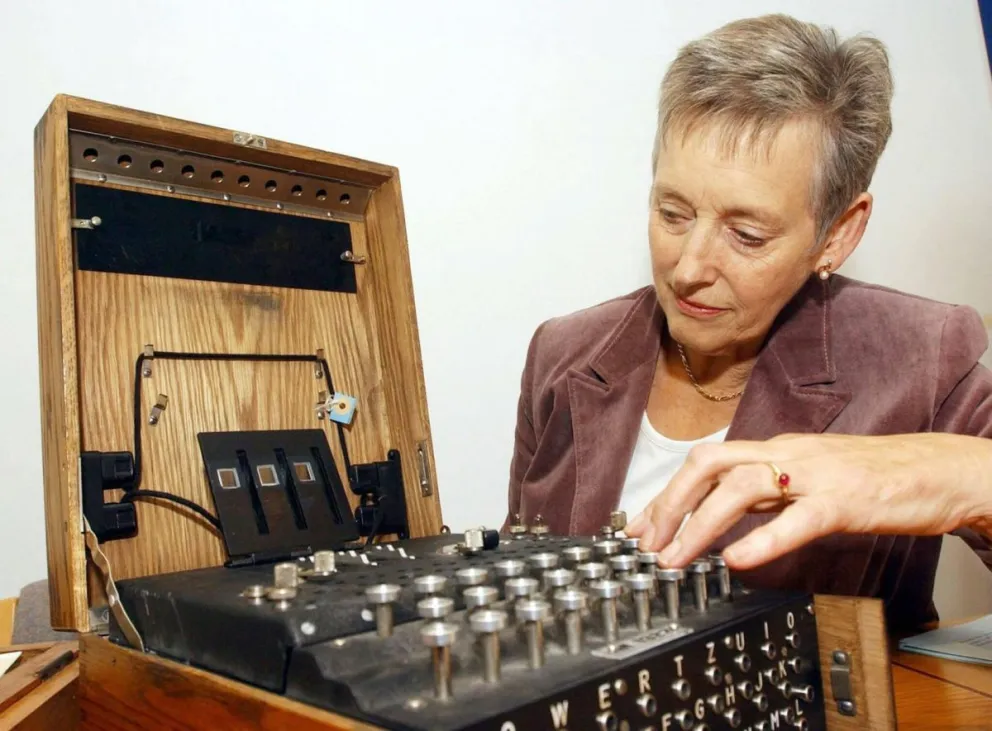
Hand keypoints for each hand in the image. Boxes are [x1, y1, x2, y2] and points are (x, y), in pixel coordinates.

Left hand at [624, 432, 991, 569]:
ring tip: (676, 559)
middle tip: (646, 544)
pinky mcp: (845, 501)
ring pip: (742, 487)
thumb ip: (764, 495)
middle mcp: (786, 456)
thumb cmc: (872, 477)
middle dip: (669, 504)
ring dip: (700, 525)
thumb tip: (718, 519)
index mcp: (775, 451)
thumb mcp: (806, 480)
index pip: (705, 464)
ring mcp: (815, 475)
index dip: (666, 494)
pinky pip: (798, 519)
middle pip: (709, 465)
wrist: (938, 469)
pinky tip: (737, 561)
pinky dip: (763, 539)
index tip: (639, 527)